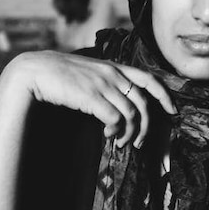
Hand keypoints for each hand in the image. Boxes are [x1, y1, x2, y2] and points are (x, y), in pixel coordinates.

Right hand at [9, 51, 176, 148]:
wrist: (35, 71)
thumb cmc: (60, 75)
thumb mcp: (88, 72)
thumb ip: (106, 82)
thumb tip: (119, 104)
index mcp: (114, 67)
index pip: (149, 79)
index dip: (164, 96)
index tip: (173, 111)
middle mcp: (113, 74)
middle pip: (144, 103)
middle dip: (147, 127)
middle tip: (139, 142)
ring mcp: (103, 85)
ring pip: (132, 114)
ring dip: (130, 133)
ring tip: (120, 142)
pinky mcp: (92, 97)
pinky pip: (115, 119)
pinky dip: (115, 130)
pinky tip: (107, 135)